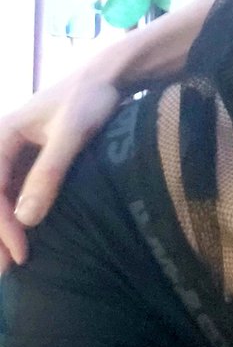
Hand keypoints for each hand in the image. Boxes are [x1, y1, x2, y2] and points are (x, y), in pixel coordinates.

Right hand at [0, 75, 121, 273]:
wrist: (107, 75)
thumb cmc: (90, 98)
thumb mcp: (71, 134)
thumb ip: (49, 172)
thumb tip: (26, 218)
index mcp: (3, 135)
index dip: (1, 224)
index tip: (20, 251)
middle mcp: (2, 144)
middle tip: (5, 271)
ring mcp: (15, 151)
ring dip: (1, 228)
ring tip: (8, 264)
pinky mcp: (30, 158)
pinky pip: (13, 191)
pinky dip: (14, 215)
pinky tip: (22, 238)